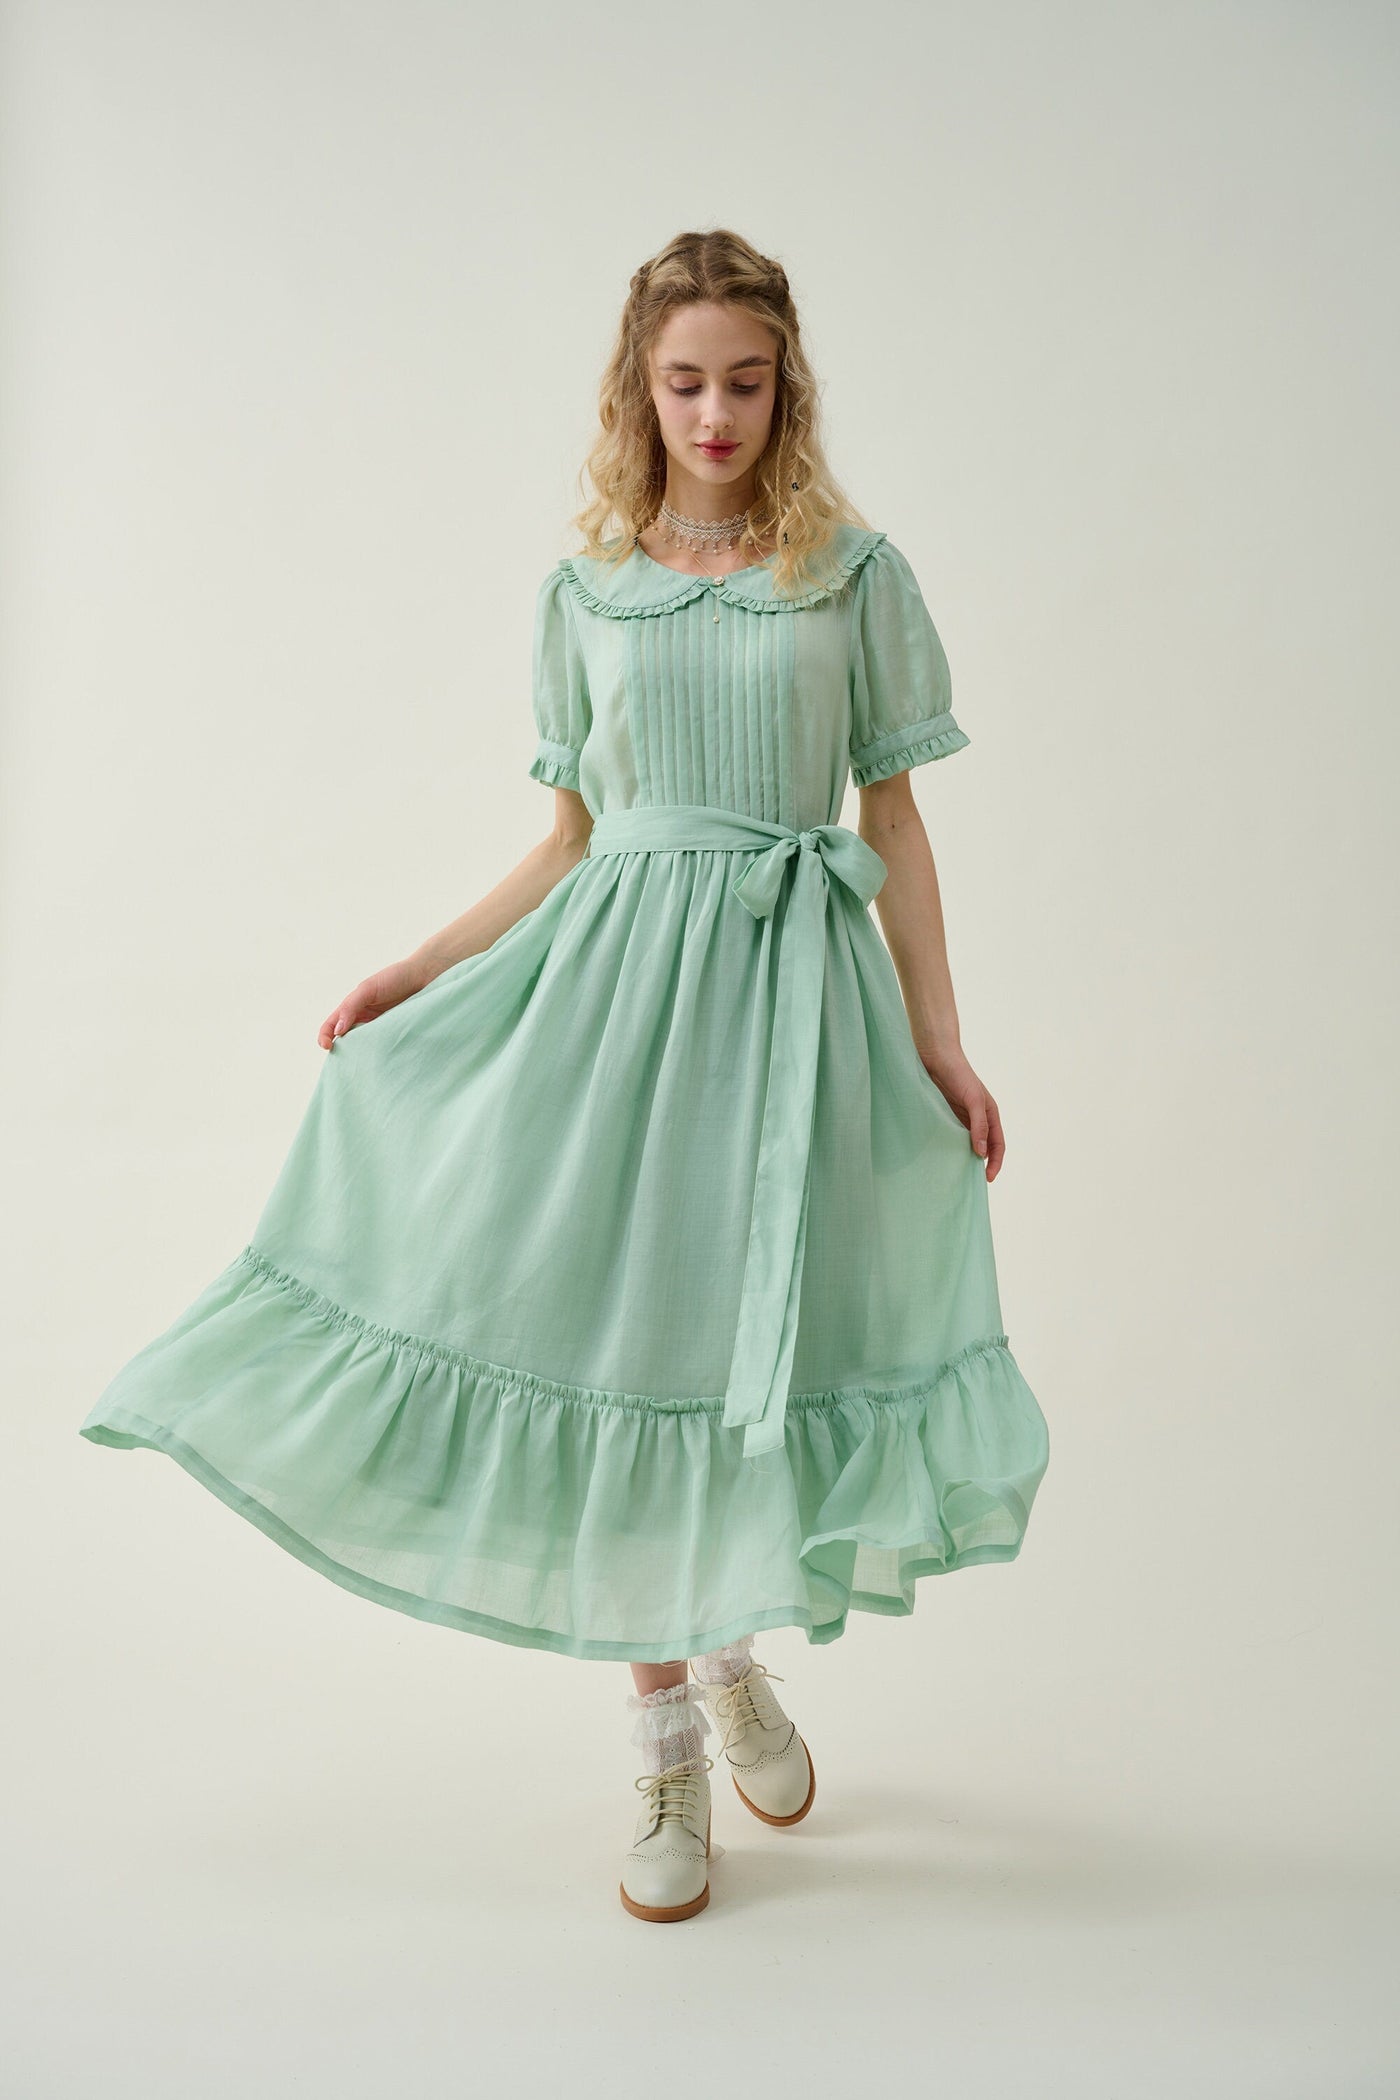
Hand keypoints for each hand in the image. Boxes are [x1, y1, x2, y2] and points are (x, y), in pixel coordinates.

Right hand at [318, 958, 430, 1049]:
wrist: (424, 977)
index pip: (331, 1026)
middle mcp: (363, 1020)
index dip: (325, 1037)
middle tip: (345, 1060)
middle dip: (342, 1051)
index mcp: (352, 1008)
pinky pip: (382, 1047)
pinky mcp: (394, 1034)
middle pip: (345, 1040)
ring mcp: (378, 1028)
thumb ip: (351, 1006)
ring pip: (363, 1046)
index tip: (327, 1047)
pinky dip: (378, 1054)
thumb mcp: (368, 989)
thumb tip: (338, 1031)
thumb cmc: (395, 978)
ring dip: (360, 1054)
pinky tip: (379, 1059)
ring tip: (361, 1062)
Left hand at [915, 1040, 1005, 1181]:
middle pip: (982, 1147)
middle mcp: (977, 1119)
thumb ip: (979, 1124)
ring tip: (955, 1173)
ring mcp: (960, 1118)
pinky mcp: (944, 1116)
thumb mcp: (973, 1099)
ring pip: (965, 1144)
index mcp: (990, 1114)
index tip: (987, 1179)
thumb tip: (981, 1152)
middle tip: (969, 1181)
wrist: (935, 1055)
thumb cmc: (958, 1073)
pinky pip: (948, 1137)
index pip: (998, 1145)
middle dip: (979, 1164)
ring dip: (962, 1157)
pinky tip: (940, 1157)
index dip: (995, 1163)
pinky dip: (947, 1148)